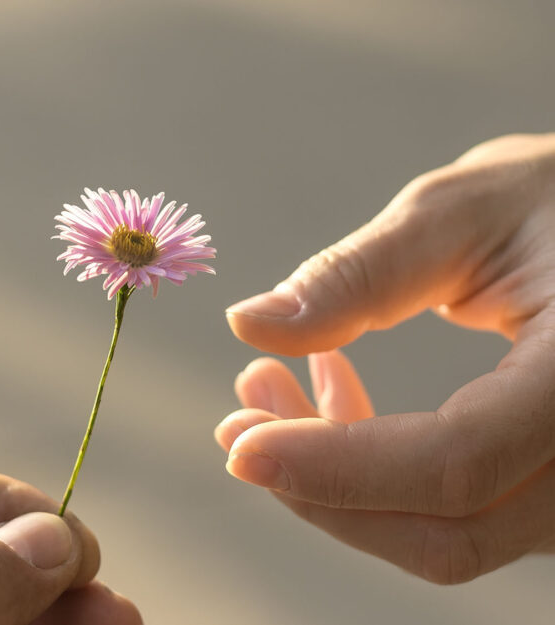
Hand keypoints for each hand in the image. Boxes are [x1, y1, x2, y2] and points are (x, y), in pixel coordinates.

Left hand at [219, 133, 554, 583]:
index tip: (240, 442)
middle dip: (321, 487)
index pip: (455, 462)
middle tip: (237, 422)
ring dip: (338, 482)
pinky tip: (331, 388)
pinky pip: (456, 508)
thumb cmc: (554, 198)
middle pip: (446, 530)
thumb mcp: (460, 212)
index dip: (335, 465)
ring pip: (447, 534)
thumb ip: (356, 275)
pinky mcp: (545, 479)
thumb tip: (247, 324)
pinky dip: (376, 471)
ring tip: (269, 388)